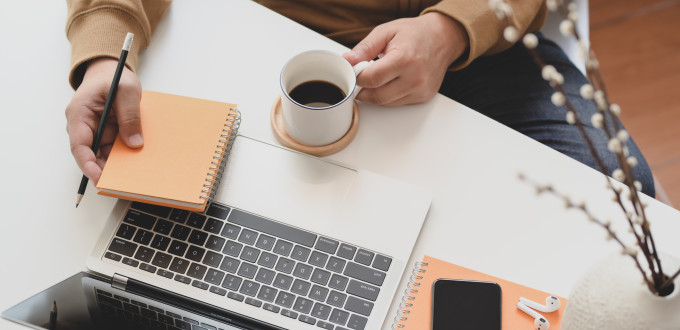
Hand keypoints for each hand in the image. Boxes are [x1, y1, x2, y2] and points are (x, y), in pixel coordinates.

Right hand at [65, 58, 142, 183]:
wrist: (111, 71)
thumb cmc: (114, 76)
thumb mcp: (127, 90)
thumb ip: (130, 115)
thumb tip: (134, 143)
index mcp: (80, 114)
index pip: (79, 145)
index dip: (88, 164)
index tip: (99, 178)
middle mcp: (83, 126)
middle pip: (91, 155)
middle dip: (105, 169)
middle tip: (122, 182)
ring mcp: (95, 131)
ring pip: (103, 155)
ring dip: (116, 165)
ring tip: (132, 176)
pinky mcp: (106, 134)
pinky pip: (113, 150)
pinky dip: (123, 157)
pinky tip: (136, 163)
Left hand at [343, 12, 468, 105]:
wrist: (443, 38)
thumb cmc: (415, 33)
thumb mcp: (386, 32)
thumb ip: (365, 48)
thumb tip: (348, 61)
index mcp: (405, 59)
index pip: (372, 79)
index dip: (358, 77)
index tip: (355, 72)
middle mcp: (415, 78)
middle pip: (377, 96)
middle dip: (363, 90)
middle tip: (362, 78)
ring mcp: (421, 90)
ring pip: (386, 103)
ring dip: (375, 94)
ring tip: (378, 77)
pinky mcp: (424, 97)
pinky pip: (398, 103)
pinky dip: (389, 96)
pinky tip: (391, 81)